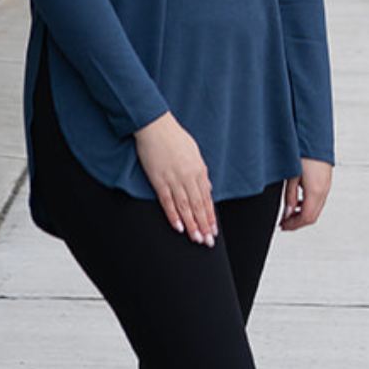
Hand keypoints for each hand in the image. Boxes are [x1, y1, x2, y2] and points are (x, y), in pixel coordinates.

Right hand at [134, 112, 216, 244]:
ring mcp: (174, 179)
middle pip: (199, 206)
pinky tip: (179, 227)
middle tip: (208, 242)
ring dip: (192, 225)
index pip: (207, 199)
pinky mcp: (159, 179)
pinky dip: (173, 215)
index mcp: (199, 170)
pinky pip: (168, 201)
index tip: (213, 231)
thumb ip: (201, 172)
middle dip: (204, 225)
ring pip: (185, 207)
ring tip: (196, 239)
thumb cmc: (174, 137)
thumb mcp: (194, 153)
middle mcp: (189, 177)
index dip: (210, 216)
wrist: (155, 125)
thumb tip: (208, 189)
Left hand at [280, 158, 332, 231]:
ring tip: (289, 213)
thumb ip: (290, 197)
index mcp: (315, 191)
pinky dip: (308, 205)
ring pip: (316, 209)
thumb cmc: (303, 153)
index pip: (306, 217)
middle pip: (312, 216)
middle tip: (284, 223)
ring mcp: (326, 186)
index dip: (293, 225)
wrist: (314, 137)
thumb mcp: (291, 177)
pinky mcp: (326, 181)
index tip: (283, 226)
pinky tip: (298, 201)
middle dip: (298, 222)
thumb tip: (288, 213)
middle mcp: (324, 190)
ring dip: (303, 214)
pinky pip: (319, 200)